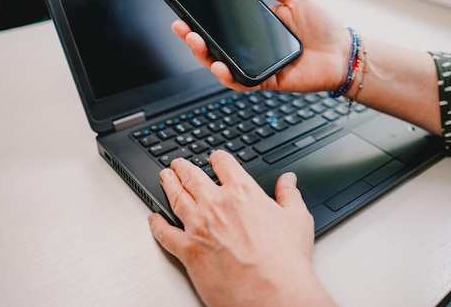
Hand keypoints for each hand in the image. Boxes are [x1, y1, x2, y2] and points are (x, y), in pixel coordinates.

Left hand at [148, 150, 336, 306]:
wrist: (271, 293)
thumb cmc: (285, 261)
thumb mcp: (297, 219)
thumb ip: (289, 195)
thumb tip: (288, 180)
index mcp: (243, 192)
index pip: (224, 164)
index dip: (217, 158)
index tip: (214, 158)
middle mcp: (216, 204)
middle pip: (193, 176)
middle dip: (184, 167)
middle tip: (178, 164)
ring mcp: (198, 226)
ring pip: (176, 197)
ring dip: (168, 184)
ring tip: (165, 177)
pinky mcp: (187, 250)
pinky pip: (165, 233)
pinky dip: (156, 225)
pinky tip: (153, 219)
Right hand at [172, 0, 351, 92]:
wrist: (342, 51)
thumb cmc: (323, 25)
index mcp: (254, 28)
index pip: (221, 25)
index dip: (201, 20)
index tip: (184, 10)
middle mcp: (251, 49)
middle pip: (214, 47)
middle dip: (193, 38)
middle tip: (181, 26)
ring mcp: (257, 66)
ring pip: (222, 66)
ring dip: (204, 56)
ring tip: (195, 42)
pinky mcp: (266, 81)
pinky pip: (242, 82)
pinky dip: (228, 76)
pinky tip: (220, 65)